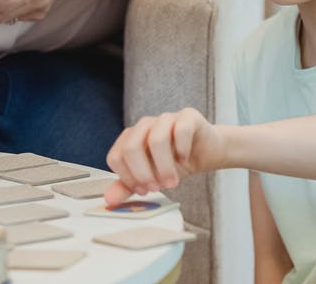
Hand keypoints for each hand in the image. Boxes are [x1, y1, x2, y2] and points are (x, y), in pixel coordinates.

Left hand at [104, 107, 225, 205]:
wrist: (206, 151)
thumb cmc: (176, 162)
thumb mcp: (151, 177)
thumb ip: (129, 185)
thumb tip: (109, 199)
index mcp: (131, 138)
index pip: (116, 156)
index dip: (127, 177)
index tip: (143, 191)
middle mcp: (145, 125)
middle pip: (131, 147)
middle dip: (143, 173)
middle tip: (157, 188)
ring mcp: (166, 118)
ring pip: (156, 139)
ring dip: (164, 166)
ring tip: (173, 181)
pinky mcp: (188, 117)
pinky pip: (181, 130)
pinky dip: (182, 149)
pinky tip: (186, 158)